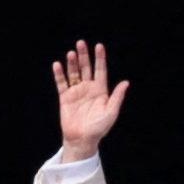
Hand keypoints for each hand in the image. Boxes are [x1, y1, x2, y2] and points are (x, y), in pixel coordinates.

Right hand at [52, 40, 126, 159]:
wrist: (82, 140)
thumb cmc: (99, 128)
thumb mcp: (111, 112)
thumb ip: (117, 97)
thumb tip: (126, 82)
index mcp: (100, 90)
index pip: (100, 70)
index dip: (100, 58)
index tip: (99, 46)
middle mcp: (88, 88)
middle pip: (86, 68)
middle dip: (84, 55)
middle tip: (81, 43)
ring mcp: (76, 92)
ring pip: (74, 73)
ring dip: (72, 63)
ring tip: (71, 53)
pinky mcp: (65, 98)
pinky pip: (61, 84)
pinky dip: (59, 75)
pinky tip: (57, 65)